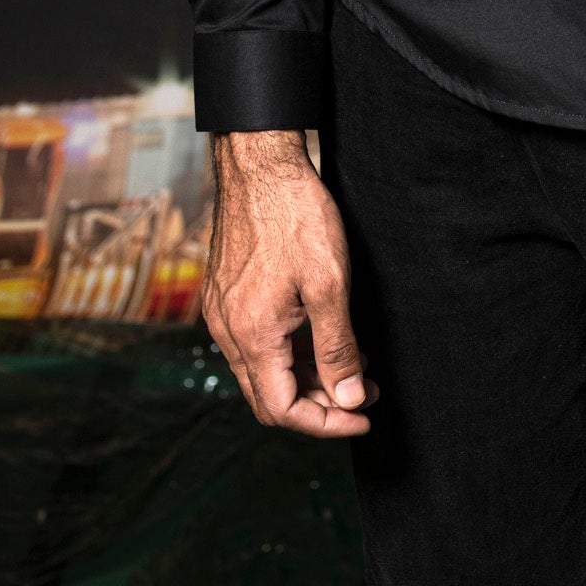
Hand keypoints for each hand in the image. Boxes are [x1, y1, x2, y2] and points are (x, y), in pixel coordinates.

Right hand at [203, 129, 379, 435]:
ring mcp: (222, 312)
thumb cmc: (295, 214)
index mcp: (252, 334)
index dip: (325, 423)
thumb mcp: (330, 282)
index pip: (283, 410)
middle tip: (364, 393)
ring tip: (352, 362)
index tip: (363, 414)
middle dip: (318, 404)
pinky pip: (254, 342)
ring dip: (306, 377)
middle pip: (269, 398)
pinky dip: (289, 351)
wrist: (260, 163)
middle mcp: (227, 331)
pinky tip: (321, 334)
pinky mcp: (225, 294)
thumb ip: (338, 347)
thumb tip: (350, 398)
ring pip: (262, 371)